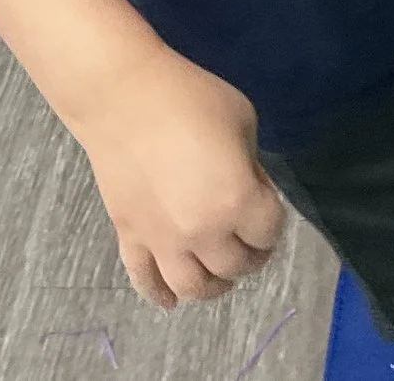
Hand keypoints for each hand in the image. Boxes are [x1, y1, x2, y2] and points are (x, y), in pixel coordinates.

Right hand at [70, 49, 284, 307]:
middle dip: (248, 254)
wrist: (122, 95)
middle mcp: (203, 232)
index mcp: (238, 202)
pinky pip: (145, 281)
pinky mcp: (129, 236)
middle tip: (246, 236)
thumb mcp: (242, 119)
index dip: (271, 217)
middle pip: (235, 266)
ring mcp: (163, 240)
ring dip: (212, 285)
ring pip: (193, 288)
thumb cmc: (189, 97)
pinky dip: (159, 296)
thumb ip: (251, 163)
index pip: (269, 232)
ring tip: (215, 270)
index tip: (264, 199)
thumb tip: (244, 185)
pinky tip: (170, 299)